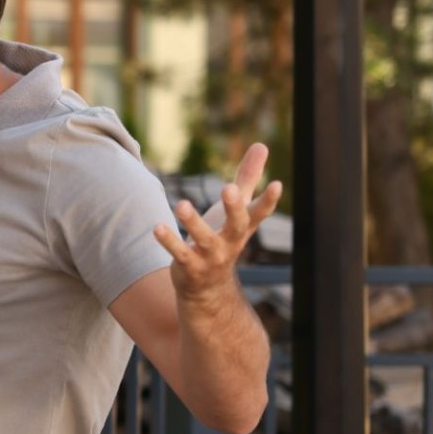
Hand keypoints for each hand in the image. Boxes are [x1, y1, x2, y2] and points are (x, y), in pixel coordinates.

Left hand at [155, 142, 283, 303]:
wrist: (209, 288)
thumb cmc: (223, 238)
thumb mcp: (236, 209)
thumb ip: (247, 178)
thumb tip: (262, 145)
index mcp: (243, 226)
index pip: (259, 212)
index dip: (269, 200)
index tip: (276, 183)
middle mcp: (231, 242)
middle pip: (237, 224)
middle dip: (234, 207)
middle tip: (229, 188)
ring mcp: (212, 257)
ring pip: (205, 239)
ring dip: (193, 223)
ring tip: (181, 204)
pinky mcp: (190, 266)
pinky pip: (179, 254)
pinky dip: (169, 241)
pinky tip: (156, 227)